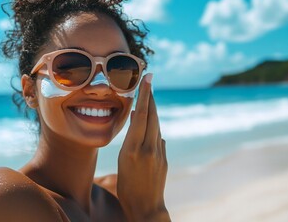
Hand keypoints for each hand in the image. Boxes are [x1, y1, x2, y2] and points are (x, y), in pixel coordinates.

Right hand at [117, 73, 169, 221]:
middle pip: (152, 116)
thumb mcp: (122, 161)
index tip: (148, 80)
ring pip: (156, 125)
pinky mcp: (165, 158)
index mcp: (133, 149)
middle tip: (150, 81)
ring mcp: (159, 153)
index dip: (144, 96)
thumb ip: (132, 141)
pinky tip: (150, 123)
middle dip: (150, 97)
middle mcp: (148, 148)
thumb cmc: (127, 186)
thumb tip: (139, 122)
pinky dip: (154, 127)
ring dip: (152, 110)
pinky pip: (158, 137)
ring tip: (149, 97)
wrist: (146, 206)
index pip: (140, 116)